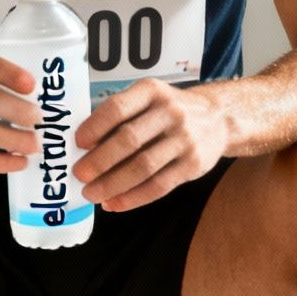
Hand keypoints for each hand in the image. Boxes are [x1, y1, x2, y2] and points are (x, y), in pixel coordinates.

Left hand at [73, 79, 226, 210]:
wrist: (218, 119)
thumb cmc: (169, 110)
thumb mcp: (149, 99)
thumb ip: (122, 116)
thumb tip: (85, 147)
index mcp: (152, 91)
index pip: (117, 108)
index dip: (94, 127)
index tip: (78, 143)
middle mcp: (170, 112)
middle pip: (129, 140)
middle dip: (99, 161)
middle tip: (79, 175)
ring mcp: (184, 139)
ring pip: (142, 167)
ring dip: (112, 184)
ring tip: (92, 194)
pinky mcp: (193, 165)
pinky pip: (158, 186)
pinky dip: (133, 198)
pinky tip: (114, 204)